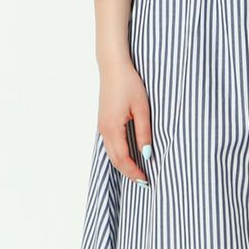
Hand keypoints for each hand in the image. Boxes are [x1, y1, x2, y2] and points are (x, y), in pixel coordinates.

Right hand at [98, 57, 152, 184]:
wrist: (113, 67)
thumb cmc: (129, 84)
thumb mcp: (142, 109)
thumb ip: (144, 133)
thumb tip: (147, 154)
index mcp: (113, 128)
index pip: (123, 158)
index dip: (134, 172)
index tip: (146, 180)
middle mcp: (104, 130)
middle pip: (115, 160)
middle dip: (129, 172)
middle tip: (144, 181)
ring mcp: (102, 126)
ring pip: (111, 153)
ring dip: (123, 165)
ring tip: (138, 172)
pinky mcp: (104, 122)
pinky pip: (110, 145)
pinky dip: (119, 155)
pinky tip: (130, 156)